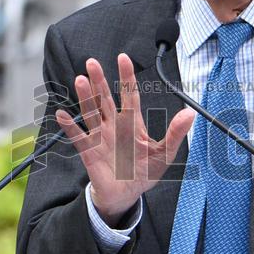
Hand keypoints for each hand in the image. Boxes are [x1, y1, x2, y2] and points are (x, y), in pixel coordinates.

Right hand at [55, 53, 193, 226]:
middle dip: (99, 80)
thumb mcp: (165, 153)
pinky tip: (62, 114)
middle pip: (105, 98)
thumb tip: (190, 114)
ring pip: (91, 112)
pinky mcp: (89, 152)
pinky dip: (70, 126)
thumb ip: (175, 133)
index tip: (123, 58)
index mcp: (132, 123)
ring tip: (80, 80)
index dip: (126, 77)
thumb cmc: (145, 173)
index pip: (129, 95)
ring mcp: (100, 137)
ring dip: (86, 97)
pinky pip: (79, 137)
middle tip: (92, 62)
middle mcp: (114, 126)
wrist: (128, 195)